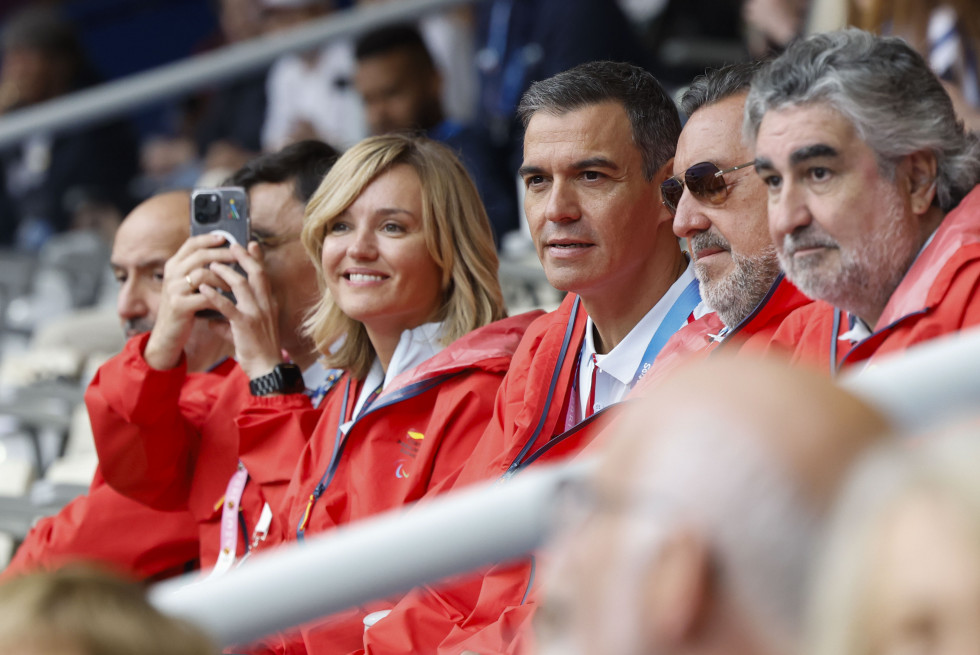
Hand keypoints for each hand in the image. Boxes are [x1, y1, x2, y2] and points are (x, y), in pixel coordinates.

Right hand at [143, 233, 237, 369]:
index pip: (191, 244)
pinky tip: (229, 301)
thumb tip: (224, 255)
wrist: (168, 336)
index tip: (226, 237)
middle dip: (222, 254)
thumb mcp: (189, 286)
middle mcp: (171, 274)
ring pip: (202, 274)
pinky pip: (204, 296)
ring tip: (235, 285)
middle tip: (239, 257)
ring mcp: (173, 289)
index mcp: (174, 266)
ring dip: (223, 278)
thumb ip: (199, 270)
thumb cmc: (184, 309)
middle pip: (199, 255)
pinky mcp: (179, 305)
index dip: (209, 239)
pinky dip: (220, 297)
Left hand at [199, 241, 283, 379]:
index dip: (257, 258)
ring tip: (212, 264)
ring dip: (226, 272)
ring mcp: (256, 314)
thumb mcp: (247, 331)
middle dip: (244, 257)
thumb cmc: (257, 350)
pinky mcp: (245, 325)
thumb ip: (231, 321)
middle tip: (231, 245)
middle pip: (257, 273)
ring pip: (242, 285)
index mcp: (268, 304)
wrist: (267, 368)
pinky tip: (203, 288)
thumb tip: (213, 320)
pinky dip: (215, 295)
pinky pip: (228, 306)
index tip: (250, 244)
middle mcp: (266, 305)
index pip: (264, 276)